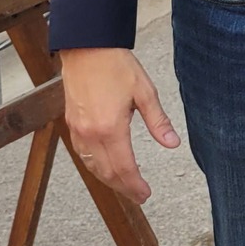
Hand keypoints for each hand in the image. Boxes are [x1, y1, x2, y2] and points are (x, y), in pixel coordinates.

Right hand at [58, 47, 180, 202]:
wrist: (87, 49)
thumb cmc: (117, 67)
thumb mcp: (145, 92)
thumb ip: (158, 122)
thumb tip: (172, 144)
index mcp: (110, 128)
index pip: (124, 167)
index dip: (135, 185)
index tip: (145, 194)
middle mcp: (90, 134)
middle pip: (106, 172)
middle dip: (123, 187)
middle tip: (139, 196)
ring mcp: (78, 130)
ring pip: (92, 166)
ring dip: (108, 179)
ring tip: (125, 186)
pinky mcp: (71, 124)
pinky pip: (83, 154)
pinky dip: (95, 166)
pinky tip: (105, 167)